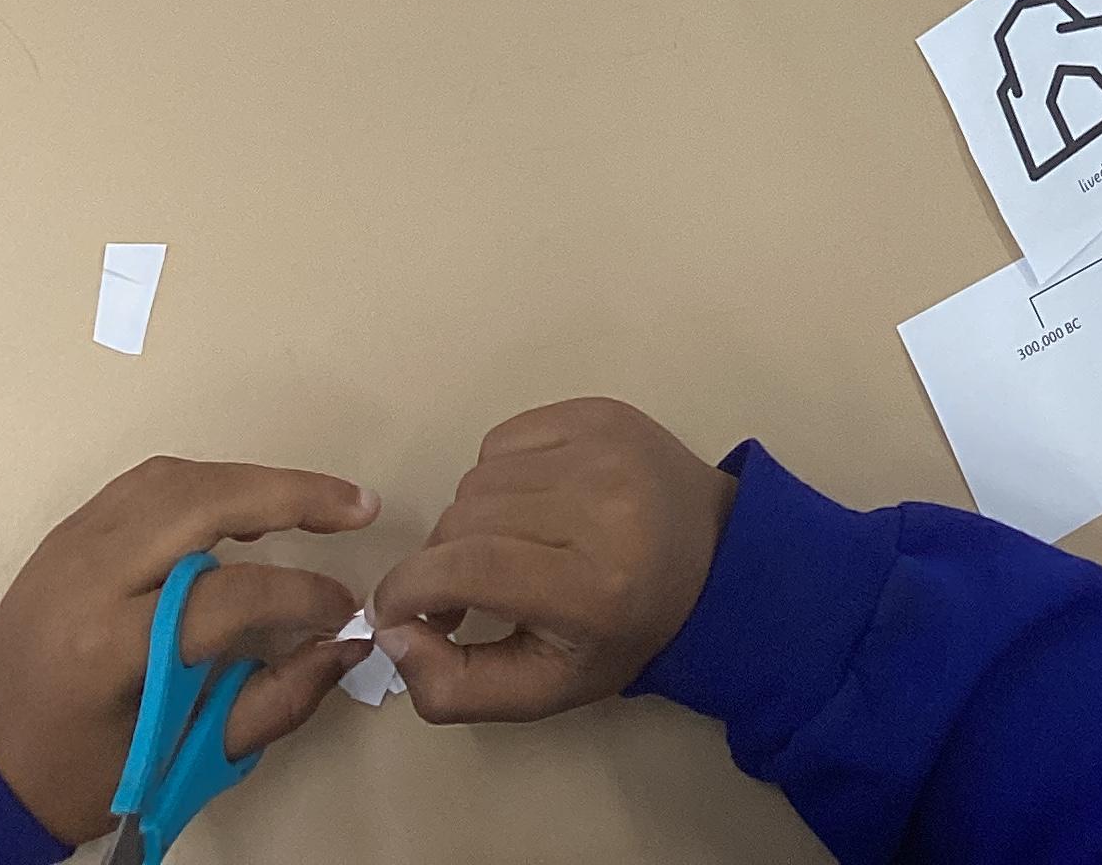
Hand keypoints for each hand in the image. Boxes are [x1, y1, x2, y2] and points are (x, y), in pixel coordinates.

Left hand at [0, 459, 376, 845]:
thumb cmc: (77, 775)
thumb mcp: (173, 760)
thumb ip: (268, 705)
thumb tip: (343, 649)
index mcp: (107, 646)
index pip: (228, 595)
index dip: (301, 598)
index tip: (344, 615)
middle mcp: (86, 577)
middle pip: (204, 502)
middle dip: (293, 495)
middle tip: (358, 505)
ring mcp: (70, 544)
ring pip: (177, 477)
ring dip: (251, 481)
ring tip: (312, 502)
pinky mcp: (67, 534)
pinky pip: (147, 482)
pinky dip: (207, 482)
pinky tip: (243, 503)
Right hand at [370, 399, 732, 723]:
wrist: (711, 558)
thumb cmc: (622, 632)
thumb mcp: (541, 690)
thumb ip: (453, 684)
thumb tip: (391, 631)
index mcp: (591, 585)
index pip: (469, 568)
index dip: (410, 588)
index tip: (394, 610)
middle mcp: (600, 505)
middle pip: (464, 520)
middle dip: (440, 562)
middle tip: (457, 593)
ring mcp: (604, 448)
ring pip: (478, 478)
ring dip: (470, 520)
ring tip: (502, 549)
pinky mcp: (602, 413)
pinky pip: (506, 436)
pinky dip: (498, 474)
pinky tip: (530, 505)